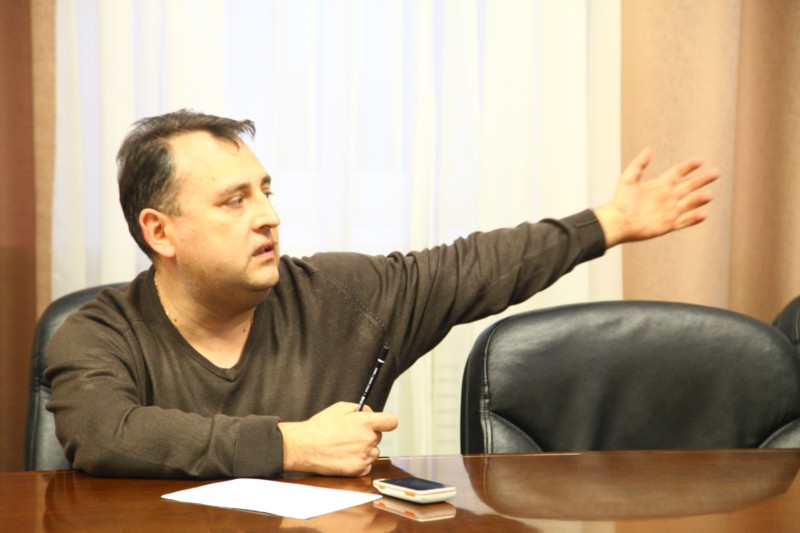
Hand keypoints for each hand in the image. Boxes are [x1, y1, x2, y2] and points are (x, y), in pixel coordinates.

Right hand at [279, 402, 397, 476]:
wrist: (303, 447)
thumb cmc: (320, 427)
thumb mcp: (340, 408)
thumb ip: (360, 408)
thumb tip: (370, 413)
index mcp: (365, 423)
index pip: (391, 422)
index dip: (386, 422)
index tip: (382, 423)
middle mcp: (367, 440)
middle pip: (379, 436)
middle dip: (369, 434)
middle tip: (351, 434)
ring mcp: (363, 456)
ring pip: (374, 451)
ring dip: (365, 449)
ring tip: (346, 446)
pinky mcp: (358, 470)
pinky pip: (367, 465)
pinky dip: (359, 462)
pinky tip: (345, 456)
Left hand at [594, 148, 719, 247]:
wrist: (617, 222)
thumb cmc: (620, 201)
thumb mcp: (628, 179)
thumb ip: (638, 164)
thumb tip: (648, 149)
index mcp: (660, 185)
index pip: (678, 173)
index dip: (689, 166)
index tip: (700, 160)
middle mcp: (667, 197)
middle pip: (689, 186)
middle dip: (703, 179)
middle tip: (716, 172)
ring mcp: (669, 211)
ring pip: (690, 203)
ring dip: (700, 199)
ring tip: (709, 195)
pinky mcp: (668, 224)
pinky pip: (685, 221)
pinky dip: (694, 218)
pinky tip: (704, 214)